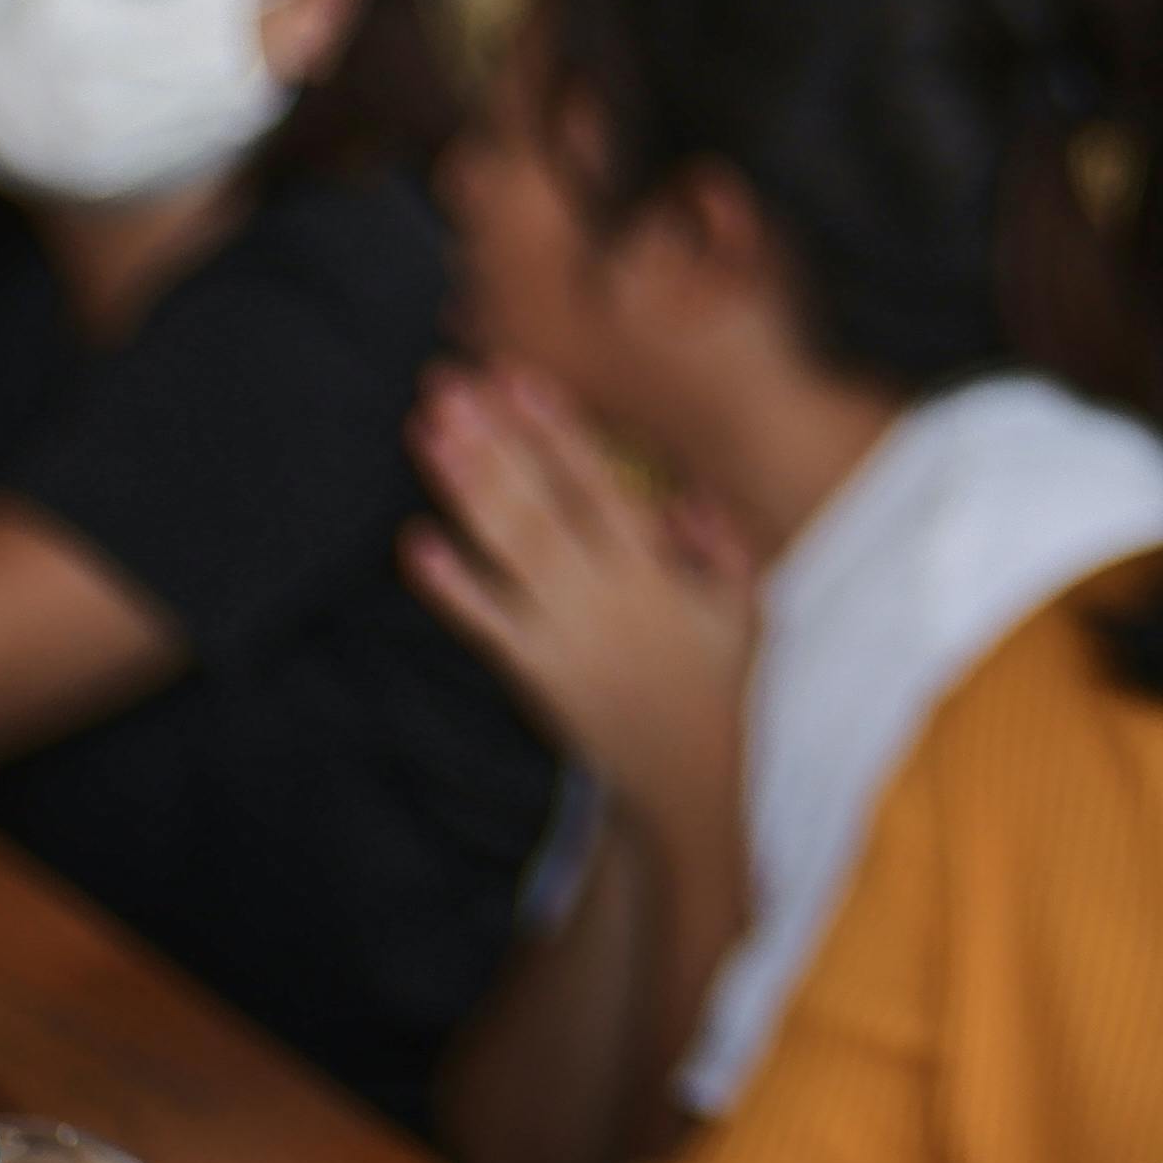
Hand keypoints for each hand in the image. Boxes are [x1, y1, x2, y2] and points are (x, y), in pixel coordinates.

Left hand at [405, 365, 758, 847]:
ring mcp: (562, 636)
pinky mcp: (534, 674)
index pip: (599, 485)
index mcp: (655, 574)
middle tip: (448, 385)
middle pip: (536, 505)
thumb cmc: (721, 687)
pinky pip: (484, 625)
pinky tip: (414, 542)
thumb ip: (722, 543)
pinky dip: (449, 586)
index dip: (556, 430)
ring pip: (505, 550)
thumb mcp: (749, 608)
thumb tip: (681, 494)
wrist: (687, 783)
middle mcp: (602, 598)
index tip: (519, 379)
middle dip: (490, 441)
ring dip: (462, 488)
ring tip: (427, 432)